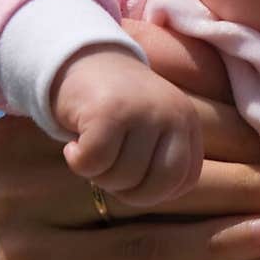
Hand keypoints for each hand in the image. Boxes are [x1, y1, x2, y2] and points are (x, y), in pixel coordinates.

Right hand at [0, 20, 259, 259]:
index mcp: (24, 123)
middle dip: (234, 146)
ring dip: (237, 193)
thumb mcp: (66, 198)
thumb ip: (115, 152)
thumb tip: (228, 115)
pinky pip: (146, 249)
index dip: (210, 102)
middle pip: (147, 137)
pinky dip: (214, 246)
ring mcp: (17, 208)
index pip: (131, 91)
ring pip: (154, 193)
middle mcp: (13, 153)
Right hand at [52, 44, 201, 205]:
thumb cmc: (115, 107)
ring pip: (123, 176)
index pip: (185, 181)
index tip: (130, 181)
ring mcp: (142, 110)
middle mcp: (171, 114)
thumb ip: (161, 162)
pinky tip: (73, 145)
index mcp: (187, 123)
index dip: (154, 192)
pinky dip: (77, 162)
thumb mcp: (151, 130)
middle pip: (158, 185)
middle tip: (106, 172)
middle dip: (128, 192)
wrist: (80, 58)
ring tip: (91, 150)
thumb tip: (153, 201)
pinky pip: (94, 162)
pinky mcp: (109, 110)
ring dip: (98, 174)